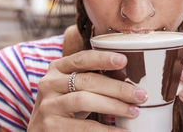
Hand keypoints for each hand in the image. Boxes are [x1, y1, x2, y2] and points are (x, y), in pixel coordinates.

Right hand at [27, 50, 146, 130]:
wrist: (42, 131)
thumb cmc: (65, 105)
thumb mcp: (73, 87)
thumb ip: (91, 78)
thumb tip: (131, 76)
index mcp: (57, 68)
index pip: (81, 58)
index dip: (103, 58)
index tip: (124, 60)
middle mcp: (49, 83)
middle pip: (87, 81)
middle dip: (117, 88)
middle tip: (140, 94)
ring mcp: (48, 105)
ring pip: (84, 101)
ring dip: (114, 106)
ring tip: (134, 111)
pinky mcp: (50, 126)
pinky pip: (84, 127)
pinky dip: (107, 130)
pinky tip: (122, 131)